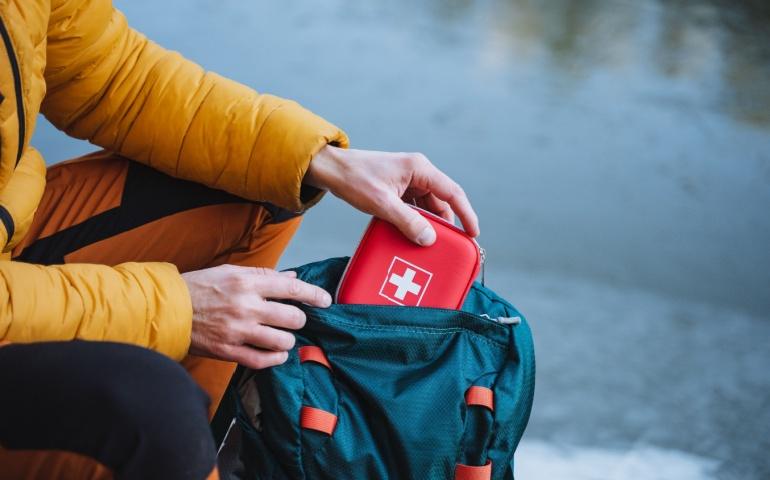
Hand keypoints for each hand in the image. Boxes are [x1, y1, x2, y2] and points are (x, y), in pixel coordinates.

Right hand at [182, 265, 331, 368]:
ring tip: (282, 336)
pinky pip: (263, 360)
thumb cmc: (200, 287)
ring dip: (287, 340)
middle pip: (293, 317)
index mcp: (247, 283)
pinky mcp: (229, 351)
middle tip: (293, 319)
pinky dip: (275, 358)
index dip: (314, 295)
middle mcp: (246, 306)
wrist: (168, 309)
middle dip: (298, 319)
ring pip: (282, 341)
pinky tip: (277, 353)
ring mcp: (238, 331)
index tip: (326, 301)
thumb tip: (292, 277)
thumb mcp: (231, 272)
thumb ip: (264, 275)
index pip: (292, 289)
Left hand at [304, 145, 478, 245]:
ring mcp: (408, 180)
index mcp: (419, 169)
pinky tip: (412, 235)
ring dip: (428, 224)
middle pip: (441, 202)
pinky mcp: (398, 188)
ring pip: (427, 206)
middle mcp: (418, 172)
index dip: (466, 214)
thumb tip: (429, 238)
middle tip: (448, 246)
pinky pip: (414, 207)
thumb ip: (407, 221)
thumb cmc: (354, 179)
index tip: (473, 233)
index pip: (452, 192)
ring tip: (428, 244)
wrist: (330, 169)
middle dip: (445, 224)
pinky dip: (415, 221)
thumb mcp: (382, 203)